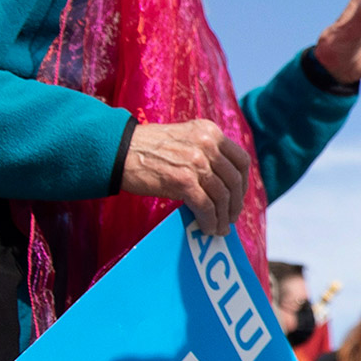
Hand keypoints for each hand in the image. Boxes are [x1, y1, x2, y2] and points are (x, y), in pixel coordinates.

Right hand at [122, 119, 251, 234]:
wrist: (117, 150)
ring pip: (222, 196)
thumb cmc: (146, 148)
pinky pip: (206, 207)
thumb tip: (222, 182)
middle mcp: (207, 144)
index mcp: (210, 132)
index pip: (241, 160)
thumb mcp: (183, 138)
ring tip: (219, 228)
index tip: (238, 196)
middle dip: (235, 203)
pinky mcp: (183, 181)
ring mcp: (196, 162)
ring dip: (223, 217)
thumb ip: (205, 151)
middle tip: (230, 217)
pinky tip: (207, 228)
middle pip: (234, 180)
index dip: (243, 183)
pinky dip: (210, 221)